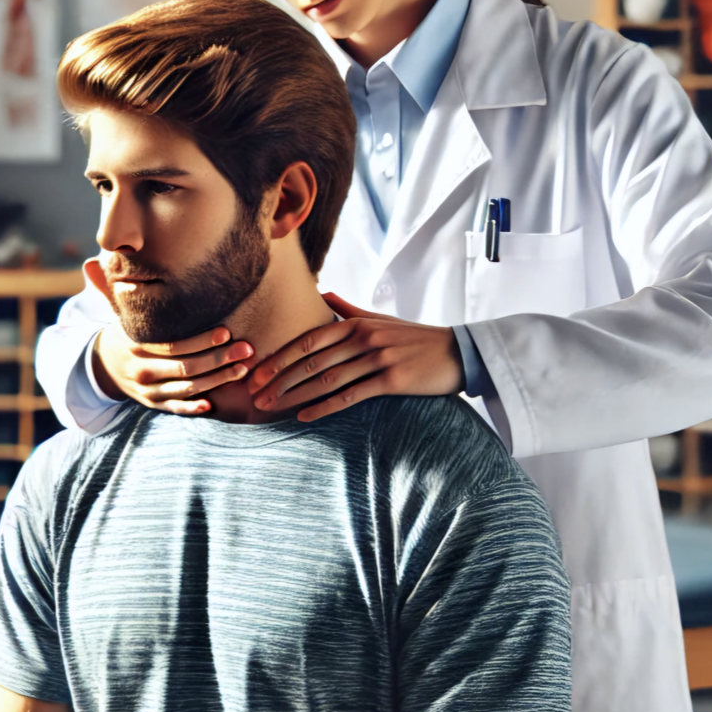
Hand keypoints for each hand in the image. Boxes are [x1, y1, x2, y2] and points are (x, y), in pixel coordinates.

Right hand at [86, 260, 251, 414]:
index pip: (173, 345)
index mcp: (136, 344)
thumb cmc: (124, 333)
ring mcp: (148, 390)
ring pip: (187, 389)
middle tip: (247, 350)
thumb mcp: (117, 312)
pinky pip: (176, 408)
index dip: (200, 340)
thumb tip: (95, 259)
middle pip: (185, 368)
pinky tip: (213, 404)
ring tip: (243, 369)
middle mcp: (142, 370)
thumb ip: (112, 288)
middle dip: (219, 359)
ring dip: (217, 381)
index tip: (226, 331)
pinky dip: (193, 409)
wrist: (105, 367)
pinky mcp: (153, 404)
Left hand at [248, 292, 463, 421]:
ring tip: (271, 408)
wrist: (457, 352)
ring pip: (326, 379)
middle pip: (310, 361)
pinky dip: (324, 406)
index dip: (278, 358)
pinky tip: (304, 416)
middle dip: (278, 379)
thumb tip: (323, 294)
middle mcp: (363, 338)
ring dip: (294, 395)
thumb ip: (350, 310)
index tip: (256, 373)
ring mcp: (377, 359)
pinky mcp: (391, 380)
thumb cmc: (415, 338)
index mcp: (356, 323)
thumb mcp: (381, 320)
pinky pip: (350, 395)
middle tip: (254, 396)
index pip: (307, 341)